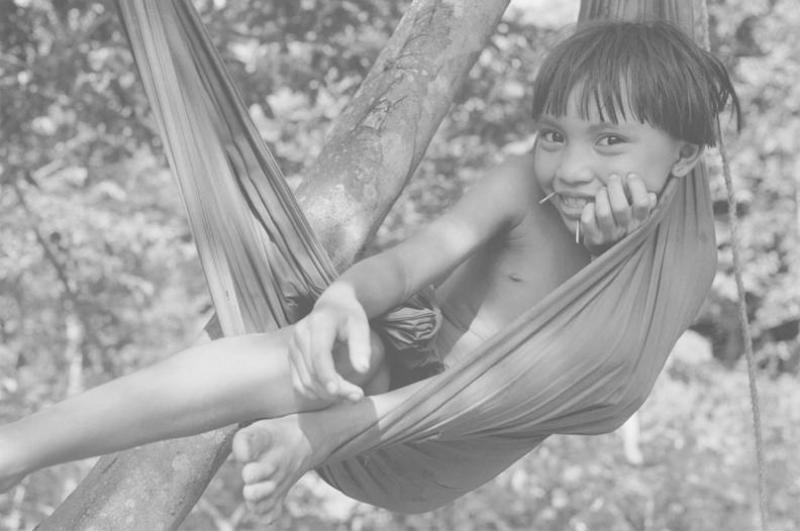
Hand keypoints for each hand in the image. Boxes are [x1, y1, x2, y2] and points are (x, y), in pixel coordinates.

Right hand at [288, 283, 370, 402]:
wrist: (332, 306)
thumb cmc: (349, 316)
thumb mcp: (361, 325)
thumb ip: (361, 346)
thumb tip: (363, 369)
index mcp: (317, 324)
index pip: (319, 354)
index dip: (327, 375)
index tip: (338, 392)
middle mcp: (300, 335)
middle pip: (312, 372)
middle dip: (333, 390)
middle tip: (357, 396)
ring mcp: (292, 347)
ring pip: (305, 381)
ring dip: (326, 394)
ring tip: (350, 396)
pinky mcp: (291, 358)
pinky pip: (299, 383)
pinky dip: (316, 393)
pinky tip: (334, 394)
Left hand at [580, 173, 656, 254]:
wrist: (610, 253)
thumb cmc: (625, 227)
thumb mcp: (639, 217)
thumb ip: (646, 205)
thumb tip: (652, 196)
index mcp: (640, 221)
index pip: (642, 203)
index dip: (636, 186)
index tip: (630, 176)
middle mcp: (626, 229)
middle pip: (620, 206)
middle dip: (615, 187)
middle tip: (613, 179)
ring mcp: (609, 235)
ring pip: (603, 212)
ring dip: (601, 196)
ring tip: (602, 191)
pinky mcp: (594, 239)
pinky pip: (588, 220)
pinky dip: (588, 209)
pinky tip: (591, 206)